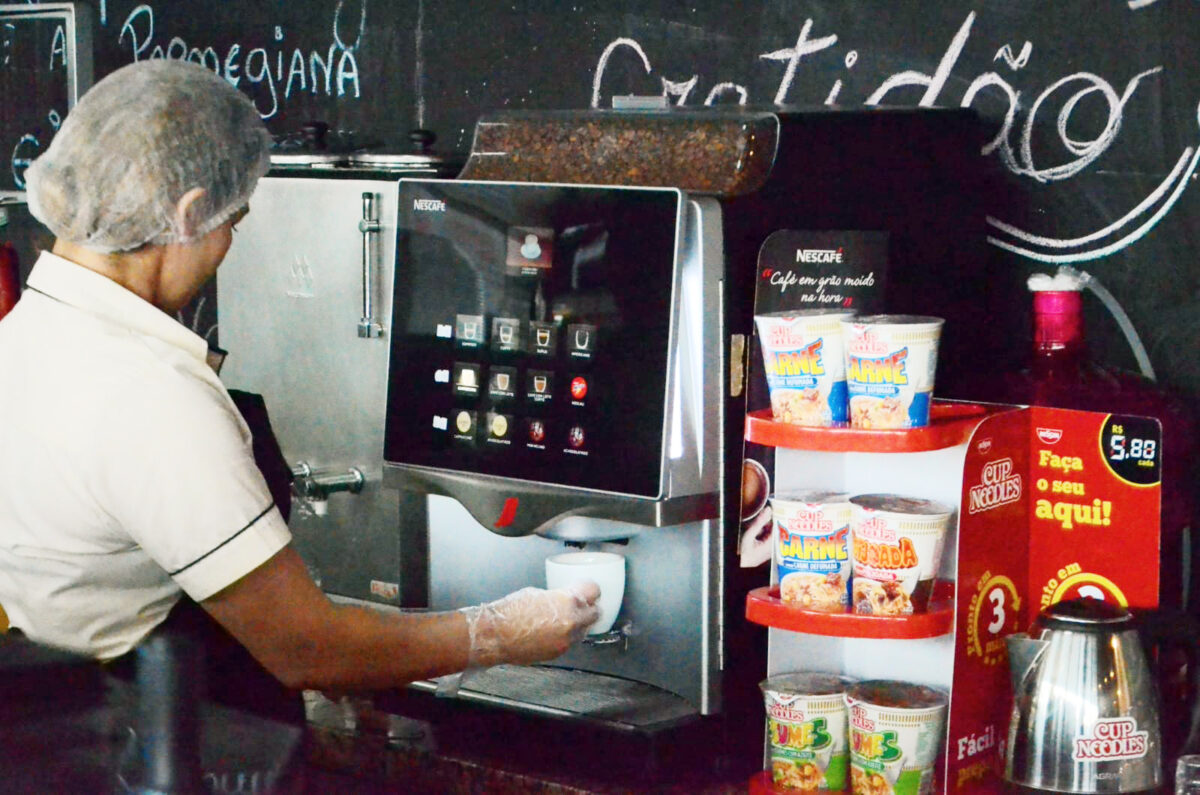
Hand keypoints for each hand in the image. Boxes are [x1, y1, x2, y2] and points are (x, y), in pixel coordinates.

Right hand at [461, 583, 600, 667]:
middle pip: (595, 613)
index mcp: (567, 602)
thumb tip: (562, 599)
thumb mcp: (536, 594)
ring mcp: (566, 640)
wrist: (495, 636)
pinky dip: (565, 636)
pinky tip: (553, 631)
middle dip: (590, 608)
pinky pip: (570, 642)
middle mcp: (571, 622)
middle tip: (582, 605)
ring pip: (584, 630)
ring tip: (565, 619)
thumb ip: (556, 597)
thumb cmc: (510, 612)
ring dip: (579, 624)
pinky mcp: (558, 653)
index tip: (587, 589)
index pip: (593, 591)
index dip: (590, 589)